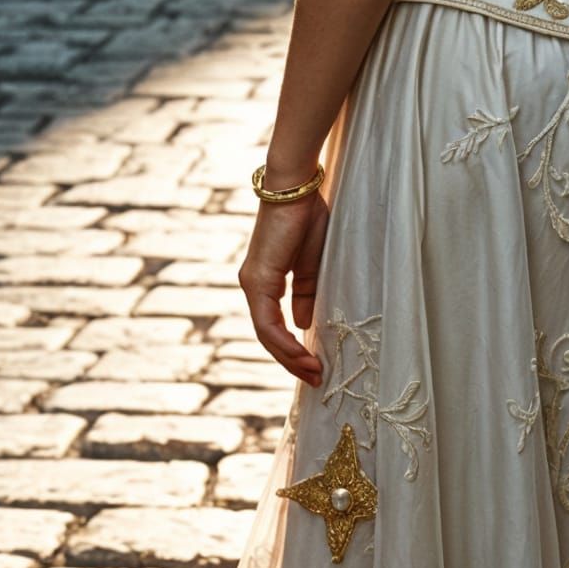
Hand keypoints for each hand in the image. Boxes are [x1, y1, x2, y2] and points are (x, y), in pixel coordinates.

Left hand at [238, 193, 328, 387]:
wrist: (296, 188)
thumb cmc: (307, 217)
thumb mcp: (313, 263)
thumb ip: (307, 292)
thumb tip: (303, 323)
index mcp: (266, 281)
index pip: (274, 326)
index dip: (292, 349)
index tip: (314, 366)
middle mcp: (253, 285)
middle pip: (268, 336)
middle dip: (292, 360)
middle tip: (315, 378)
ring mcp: (253, 283)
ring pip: (266, 333)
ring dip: (289, 356)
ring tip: (313, 372)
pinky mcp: (258, 278)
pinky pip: (267, 320)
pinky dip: (284, 340)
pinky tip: (301, 352)